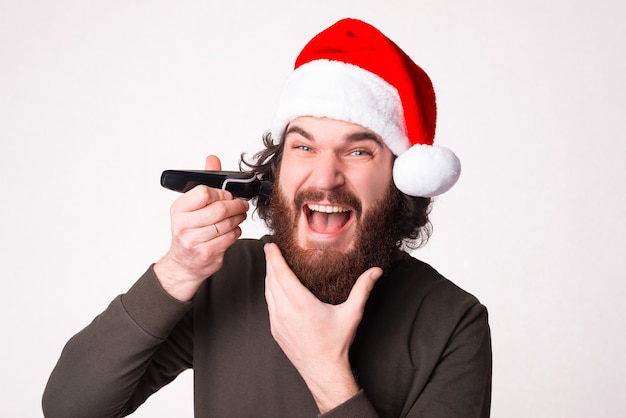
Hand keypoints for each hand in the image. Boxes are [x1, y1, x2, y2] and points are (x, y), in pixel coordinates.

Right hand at [154, 155, 249, 300]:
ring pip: (228, 223)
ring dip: (239, 218)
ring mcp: (194, 241)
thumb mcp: (191, 206)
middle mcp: (183, 225)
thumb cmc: (189, 231)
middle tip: (241, 204)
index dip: (220, 193)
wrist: (183, 263)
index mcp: (179, 209)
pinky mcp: (207, 253)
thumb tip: (212, 159)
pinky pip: (230, 237)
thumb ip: (205, 182)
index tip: (227, 194)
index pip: (204, 192)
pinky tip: (233, 229)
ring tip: (239, 215)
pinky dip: (236, 231)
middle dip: (236, 205)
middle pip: (220, 209)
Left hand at [264, 243, 381, 412]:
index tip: (271, 245)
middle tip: (270, 249)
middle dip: (270, 262)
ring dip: (269, 276)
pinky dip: (270, 291)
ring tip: (271, 264)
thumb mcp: (352, 314)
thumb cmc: (336, 343)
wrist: (322, 370)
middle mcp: (285, 311)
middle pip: (271, 280)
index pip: (281, 274)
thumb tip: (375, 271)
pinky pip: (269, 304)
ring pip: (267, 292)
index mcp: (300, 304)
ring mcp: (277, 321)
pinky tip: (275, 287)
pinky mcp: (275, 329)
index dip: (274, 257)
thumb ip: (362, 289)